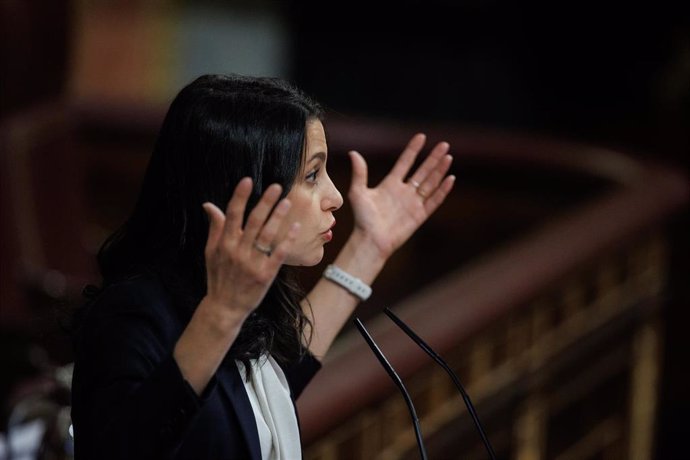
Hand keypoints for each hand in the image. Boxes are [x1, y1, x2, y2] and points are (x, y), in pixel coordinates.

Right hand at [202, 178, 299, 315]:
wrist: (225, 307)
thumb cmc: (218, 277)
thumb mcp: (210, 252)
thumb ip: (215, 228)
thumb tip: (209, 205)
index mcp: (224, 244)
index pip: (232, 215)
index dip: (240, 197)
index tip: (248, 181)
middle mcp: (238, 251)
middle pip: (254, 222)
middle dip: (265, 202)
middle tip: (277, 187)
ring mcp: (252, 263)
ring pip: (267, 235)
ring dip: (278, 217)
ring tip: (287, 202)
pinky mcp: (266, 275)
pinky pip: (278, 253)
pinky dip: (287, 240)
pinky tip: (295, 227)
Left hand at [348, 133, 454, 258]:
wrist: (371, 240)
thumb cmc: (362, 219)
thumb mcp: (358, 193)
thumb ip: (359, 173)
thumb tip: (353, 153)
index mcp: (390, 184)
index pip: (405, 163)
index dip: (413, 150)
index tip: (421, 137)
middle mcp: (404, 191)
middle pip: (422, 171)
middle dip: (433, 158)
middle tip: (444, 144)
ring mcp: (413, 203)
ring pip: (430, 183)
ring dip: (440, 170)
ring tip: (448, 157)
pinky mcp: (420, 215)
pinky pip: (434, 200)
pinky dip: (442, 190)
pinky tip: (450, 178)